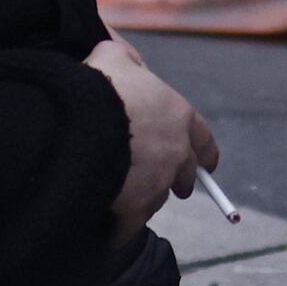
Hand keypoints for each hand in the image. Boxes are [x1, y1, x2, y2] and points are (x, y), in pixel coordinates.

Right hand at [89, 37, 217, 238]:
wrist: (78, 126)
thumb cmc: (98, 87)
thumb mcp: (112, 56)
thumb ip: (124, 57)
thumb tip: (121, 54)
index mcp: (178, 116)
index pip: (204, 138)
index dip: (204, 151)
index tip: (208, 163)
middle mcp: (176, 152)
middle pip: (186, 173)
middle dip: (181, 180)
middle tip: (176, 187)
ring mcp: (157, 183)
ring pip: (158, 198)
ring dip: (148, 198)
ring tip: (128, 198)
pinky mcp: (135, 208)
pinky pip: (130, 225)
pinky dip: (120, 229)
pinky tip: (110, 231)